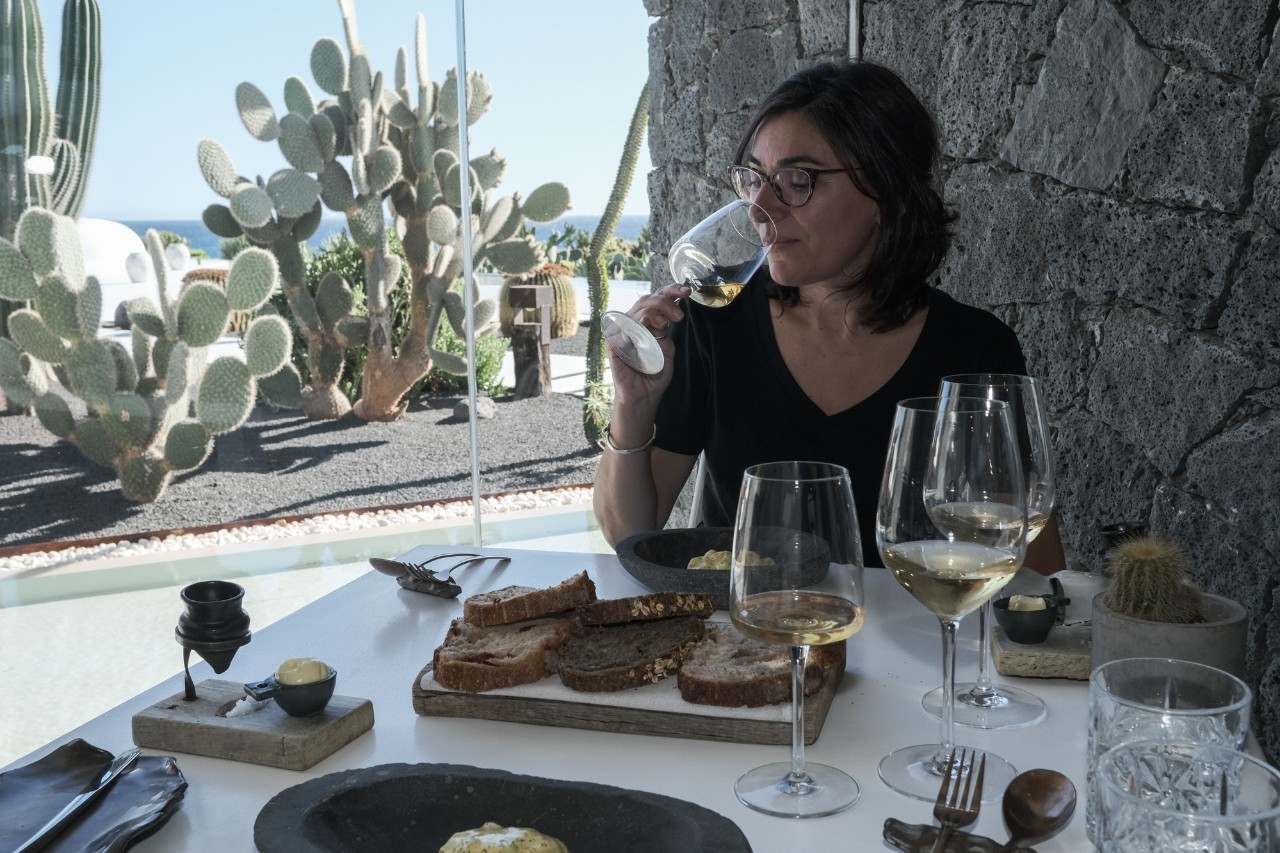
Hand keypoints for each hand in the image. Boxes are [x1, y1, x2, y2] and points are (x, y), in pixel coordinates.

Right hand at [605, 283, 690, 403]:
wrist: (644, 396)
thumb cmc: (655, 373)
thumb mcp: (667, 349)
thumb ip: (665, 332)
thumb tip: (667, 316)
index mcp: (646, 321)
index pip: (656, 298)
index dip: (670, 291)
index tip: (686, 291)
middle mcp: (632, 323)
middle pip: (646, 301)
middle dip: (664, 302)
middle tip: (678, 315)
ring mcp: (621, 333)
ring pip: (635, 312)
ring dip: (652, 313)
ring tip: (664, 323)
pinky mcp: (613, 346)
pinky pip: (621, 332)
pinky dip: (633, 327)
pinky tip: (643, 326)